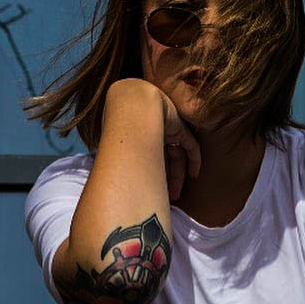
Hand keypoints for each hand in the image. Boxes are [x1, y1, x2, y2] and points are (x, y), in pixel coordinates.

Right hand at [104, 78, 202, 202]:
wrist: (131, 107)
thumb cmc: (117, 127)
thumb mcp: (114, 145)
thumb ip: (116, 159)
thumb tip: (110, 182)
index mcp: (134, 133)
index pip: (147, 156)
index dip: (150, 174)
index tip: (149, 190)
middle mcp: (150, 129)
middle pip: (162, 158)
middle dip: (163, 179)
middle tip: (164, 197)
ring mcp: (166, 127)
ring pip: (176, 154)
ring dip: (178, 176)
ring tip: (175, 194)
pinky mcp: (179, 127)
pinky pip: (190, 145)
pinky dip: (194, 160)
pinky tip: (194, 175)